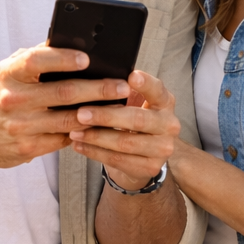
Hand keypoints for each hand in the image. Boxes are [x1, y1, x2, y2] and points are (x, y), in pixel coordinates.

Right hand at [0, 46, 131, 168]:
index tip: (88, 58)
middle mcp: (13, 100)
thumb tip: (72, 40)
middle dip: (98, 89)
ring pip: (69, 120)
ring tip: (119, 106)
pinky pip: (64, 140)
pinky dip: (85, 132)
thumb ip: (37, 57)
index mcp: (9, 74)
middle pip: (63, 93)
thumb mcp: (9, 69)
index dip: (63, 58)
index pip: (36, 61)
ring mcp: (20, 127)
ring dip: (98, 113)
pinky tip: (102, 126)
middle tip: (122, 86)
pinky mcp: (27, 149)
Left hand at [68, 69, 179, 189]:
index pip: (158, 90)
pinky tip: (79, 145)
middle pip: (137, 120)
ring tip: (74, 131)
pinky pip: (118, 160)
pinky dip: (95, 152)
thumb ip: (122, 90)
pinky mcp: (150, 167)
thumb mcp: (134, 101)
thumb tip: (94, 79)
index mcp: (165, 102)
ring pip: (125, 142)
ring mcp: (162, 148)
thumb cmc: (133, 118)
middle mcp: (169, 125)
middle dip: (106, 116)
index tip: (131, 76)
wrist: (144, 153)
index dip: (146, 84)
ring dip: (95, 137)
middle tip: (80, 113)